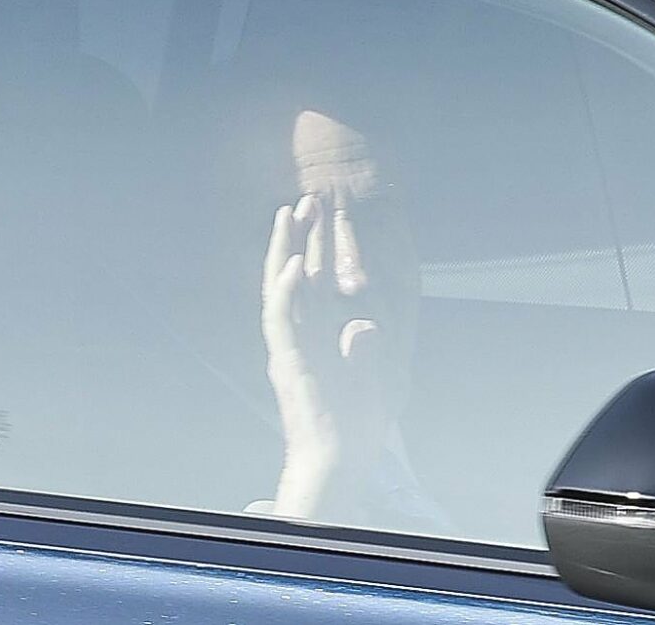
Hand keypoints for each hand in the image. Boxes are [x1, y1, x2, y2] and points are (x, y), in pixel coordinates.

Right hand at [261, 194, 394, 520]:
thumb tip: (362, 325)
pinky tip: (293, 263)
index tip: (327, 214)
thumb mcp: (372, 378)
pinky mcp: (288, 358)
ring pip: (282, 286)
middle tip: (309, 196)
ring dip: (286, 249)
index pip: (317, 279)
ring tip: (291, 213)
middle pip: (298, 272)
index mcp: (319, 332)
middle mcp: (301, 332)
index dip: (320, 247)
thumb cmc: (354, 423)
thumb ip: (367, 351)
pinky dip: (286, 290)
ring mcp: (291, 343)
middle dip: (303, 234)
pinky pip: (282, 319)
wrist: (338, 458)